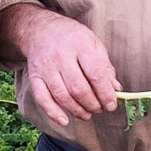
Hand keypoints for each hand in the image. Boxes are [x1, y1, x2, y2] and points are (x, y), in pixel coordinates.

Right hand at [0, 4, 121, 125]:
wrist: (40, 30)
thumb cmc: (72, 38)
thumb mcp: (93, 44)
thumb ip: (105, 66)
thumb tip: (116, 90)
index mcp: (80, 44)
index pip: (96, 74)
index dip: (105, 94)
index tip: (111, 105)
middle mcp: (61, 55)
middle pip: (78, 88)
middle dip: (92, 104)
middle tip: (99, 109)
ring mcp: (45, 67)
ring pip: (62, 96)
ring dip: (77, 110)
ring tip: (87, 114)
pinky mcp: (34, 76)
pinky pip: (42, 98)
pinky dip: (53, 113)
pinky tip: (65, 121)